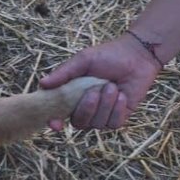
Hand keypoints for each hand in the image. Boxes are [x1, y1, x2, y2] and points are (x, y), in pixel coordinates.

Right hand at [39, 34, 161, 130]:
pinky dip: (116, 109)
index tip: (55, 123)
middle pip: (78, 122)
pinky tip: (121, 95)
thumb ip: (64, 73)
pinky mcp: (119, 117)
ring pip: (97, 124)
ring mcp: (102, 114)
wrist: (137, 56)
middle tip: (95, 90)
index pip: (58, 113)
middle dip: (86, 108)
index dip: (54, 121)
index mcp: (72, 95)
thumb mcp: (83, 61)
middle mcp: (86, 107)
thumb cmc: (108, 55)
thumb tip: (42, 84)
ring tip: (112, 86)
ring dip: (105, 105)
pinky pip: (113, 124)